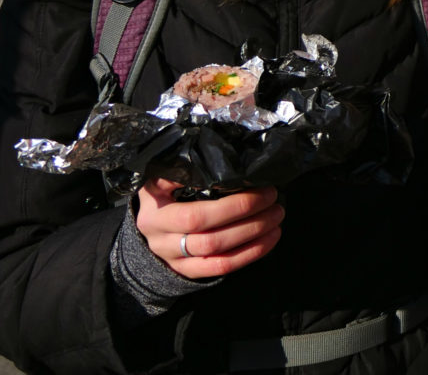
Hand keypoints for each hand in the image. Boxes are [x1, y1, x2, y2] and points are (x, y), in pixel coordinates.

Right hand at [134, 177, 283, 279]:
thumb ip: (184, 170)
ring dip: (252, 232)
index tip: (253, 181)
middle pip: (204, 227)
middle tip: (272, 196)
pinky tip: (270, 238)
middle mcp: (159, 235)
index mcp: (155, 208)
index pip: (191, 209)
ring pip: (215, 249)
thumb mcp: (165, 180)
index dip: (227, 202)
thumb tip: (219, 155)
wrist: (150, 231)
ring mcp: (172, 257)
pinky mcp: (187, 271)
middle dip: (244, 210)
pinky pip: (221, 267)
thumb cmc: (166, 197)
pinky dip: (251, 253)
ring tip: (276, 215)